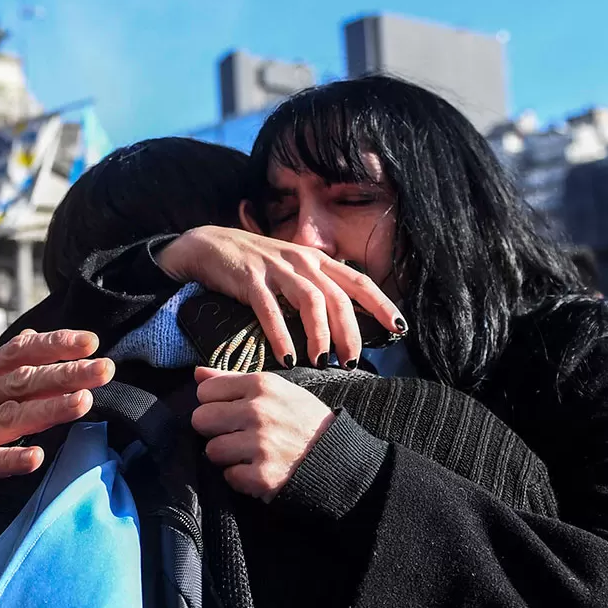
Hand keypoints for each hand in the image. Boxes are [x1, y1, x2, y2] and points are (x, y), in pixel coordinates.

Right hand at [0, 329, 114, 511]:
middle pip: (22, 382)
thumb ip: (5, 366)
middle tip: (104, 369)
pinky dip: (10, 460)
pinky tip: (36, 458)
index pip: (19, 353)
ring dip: (48, 409)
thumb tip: (35, 336)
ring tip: (83, 402)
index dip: (54, 344)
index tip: (91, 341)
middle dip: (65, 373)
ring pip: (9, 417)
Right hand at [156, 226, 403, 368]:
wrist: (208, 246)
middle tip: (351, 361)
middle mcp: (302, 261)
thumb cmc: (252, 266)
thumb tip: (341, 323)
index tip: (399, 329)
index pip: (359, 281)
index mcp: (316, 260)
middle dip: (350, 331)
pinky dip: (281, 335)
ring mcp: (276, 268)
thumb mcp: (290, 272)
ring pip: (311, 301)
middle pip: (338, 297)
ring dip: (320, 334)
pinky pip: (271, 309)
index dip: (381, 304)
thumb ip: (314, 289)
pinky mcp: (250, 278)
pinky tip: (287, 358)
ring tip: (321, 361)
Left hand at [190, 366, 335, 501]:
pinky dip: (240, 477)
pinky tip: (257, 469)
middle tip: (234, 434)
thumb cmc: (304, 421)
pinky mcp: (262, 476)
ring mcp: (260, 445)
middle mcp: (259, 412)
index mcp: (261, 385)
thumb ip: (234, 380)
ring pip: (212, 451)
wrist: (338, 458)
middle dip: (213, 430)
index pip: (205, 391)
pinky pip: (229, 476)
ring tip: (248, 453)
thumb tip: (198, 373)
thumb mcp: (277, 390)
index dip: (213, 404)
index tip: (229, 412)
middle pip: (201, 420)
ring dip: (226, 456)